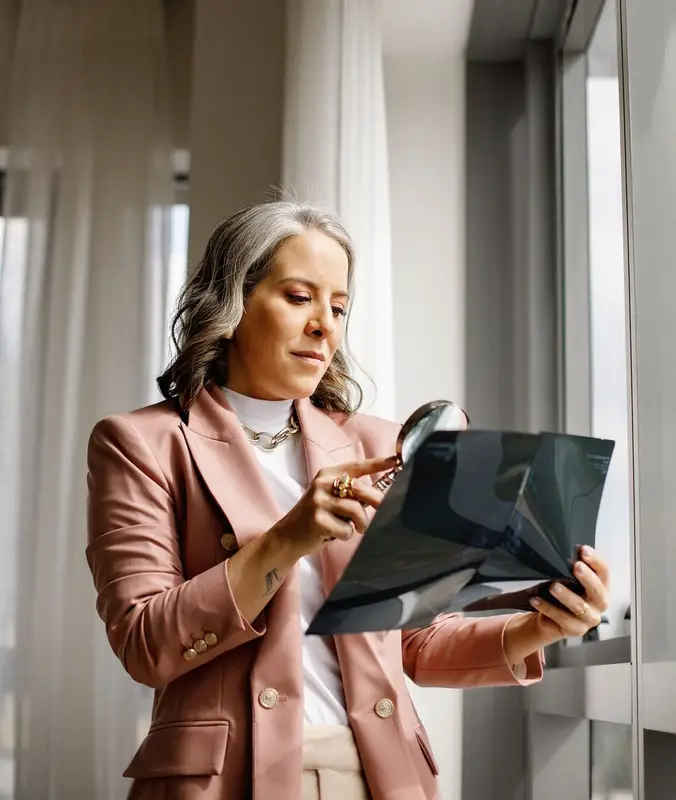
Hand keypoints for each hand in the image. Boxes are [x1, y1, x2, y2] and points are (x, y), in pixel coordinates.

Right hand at [269, 455, 397, 556]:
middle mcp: (322, 484)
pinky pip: (345, 529)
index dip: (377, 463)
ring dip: (361, 524)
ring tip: (356, 528)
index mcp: (328, 474)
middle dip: (377, 500)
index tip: (395, 460)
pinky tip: (335, 534)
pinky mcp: (317, 520)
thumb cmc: (316, 516)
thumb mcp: (330, 497)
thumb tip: (379, 494)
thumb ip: (350, 492)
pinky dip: (345, 535)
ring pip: (356, 510)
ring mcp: (319, 501)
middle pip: (360, 488)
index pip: (357, 466)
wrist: (288, 535)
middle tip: (384, 509)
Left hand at [504, 546, 609, 662]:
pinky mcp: (576, 630)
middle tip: (576, 566)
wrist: (551, 619)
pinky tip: (536, 599)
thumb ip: (572, 569)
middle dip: (586, 577)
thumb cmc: (563, 595)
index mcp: (601, 587)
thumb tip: (569, 552)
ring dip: (566, 595)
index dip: (595, 560)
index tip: (583, 550)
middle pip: (597, 590)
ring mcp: (589, 618)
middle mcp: (599, 603)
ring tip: (553, 587)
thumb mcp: (569, 580)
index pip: (604, 572)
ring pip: (579, 606)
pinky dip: (547, 608)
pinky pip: (562, 618)